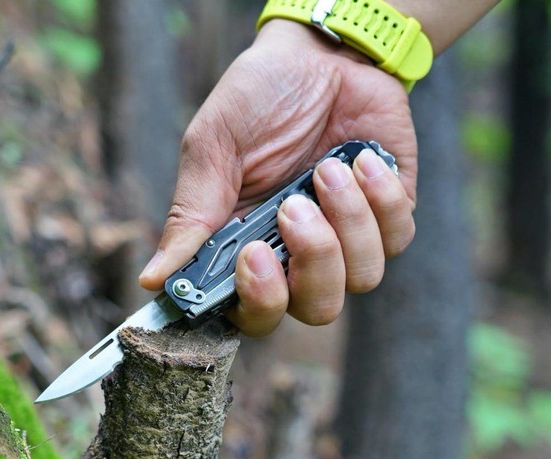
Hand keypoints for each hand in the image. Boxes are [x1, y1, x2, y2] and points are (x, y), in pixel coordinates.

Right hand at [138, 20, 416, 336]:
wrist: (321, 53)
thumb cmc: (257, 98)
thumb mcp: (212, 147)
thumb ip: (191, 214)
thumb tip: (152, 278)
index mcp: (248, 249)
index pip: (254, 313)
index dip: (258, 302)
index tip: (254, 255)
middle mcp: (300, 255)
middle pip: (317, 308)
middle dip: (313, 260)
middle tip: (295, 205)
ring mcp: (350, 237)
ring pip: (363, 277)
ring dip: (348, 219)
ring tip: (329, 168)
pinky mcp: (391, 213)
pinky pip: (397, 236)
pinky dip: (380, 196)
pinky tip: (361, 157)